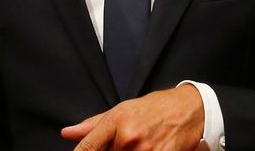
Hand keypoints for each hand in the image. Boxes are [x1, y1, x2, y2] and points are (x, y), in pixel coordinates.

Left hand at [61, 85, 204, 150]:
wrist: (187, 109)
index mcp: (116, 122)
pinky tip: (147, 148)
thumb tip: (66, 134)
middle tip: (121, 144)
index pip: (87, 148)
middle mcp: (128, 138)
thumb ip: (92, 126)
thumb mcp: (121, 110)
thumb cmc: (153, 109)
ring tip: (137, 145)